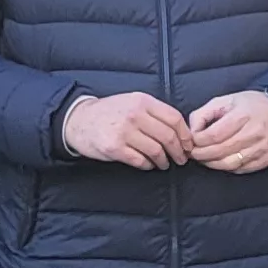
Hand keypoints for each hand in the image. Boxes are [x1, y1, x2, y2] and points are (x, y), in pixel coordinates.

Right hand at [61, 92, 191, 168]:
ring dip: (164, 161)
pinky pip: (140, 161)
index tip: (188, 145)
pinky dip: (148, 165)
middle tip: (181, 159)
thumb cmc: (109, 112)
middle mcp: (134, 115)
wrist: (79, 120)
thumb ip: (153, 112)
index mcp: (142, 101)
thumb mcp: (132, 102)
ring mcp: (124, 132)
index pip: (174, 118)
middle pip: (168, 136)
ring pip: (156, 150)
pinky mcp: (115, 148)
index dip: (185, 135)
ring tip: (164, 164)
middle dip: (178, 151)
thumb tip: (179, 131)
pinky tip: (148, 165)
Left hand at [184, 90, 267, 173]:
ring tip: (204, 159)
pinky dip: (226, 168)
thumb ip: (202, 114)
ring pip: (230, 164)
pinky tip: (220, 161)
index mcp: (243, 115)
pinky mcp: (265, 159)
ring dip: (212, 164)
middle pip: (221, 151)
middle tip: (193, 154)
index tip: (191, 142)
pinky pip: (241, 169)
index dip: (198, 141)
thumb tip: (191, 133)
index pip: (215, 135)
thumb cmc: (248, 105)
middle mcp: (254, 133)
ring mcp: (261, 148)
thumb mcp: (224, 101)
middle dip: (202, 155)